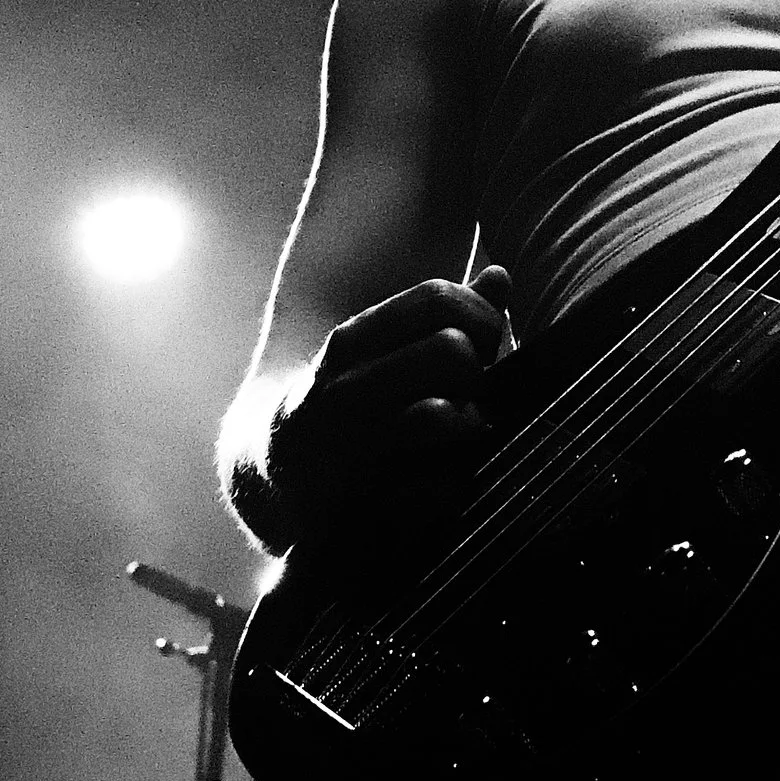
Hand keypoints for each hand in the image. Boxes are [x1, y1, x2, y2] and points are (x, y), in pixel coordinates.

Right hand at [266, 265, 513, 551]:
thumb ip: (445, 314)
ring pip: (442, 416)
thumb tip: (500, 276)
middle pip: (452, 351)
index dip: (482, 318)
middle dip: (478, 374)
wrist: (279, 475)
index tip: (484, 347)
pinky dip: (455, 482)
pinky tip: (445, 479)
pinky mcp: (360, 504)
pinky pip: (436, 487)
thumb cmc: (355, 402)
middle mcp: (345, 387)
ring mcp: (349, 445)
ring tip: (460, 438)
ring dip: (470, 426)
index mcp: (354, 340)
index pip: (439, 299)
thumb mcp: (383, 349)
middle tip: (468, 397)